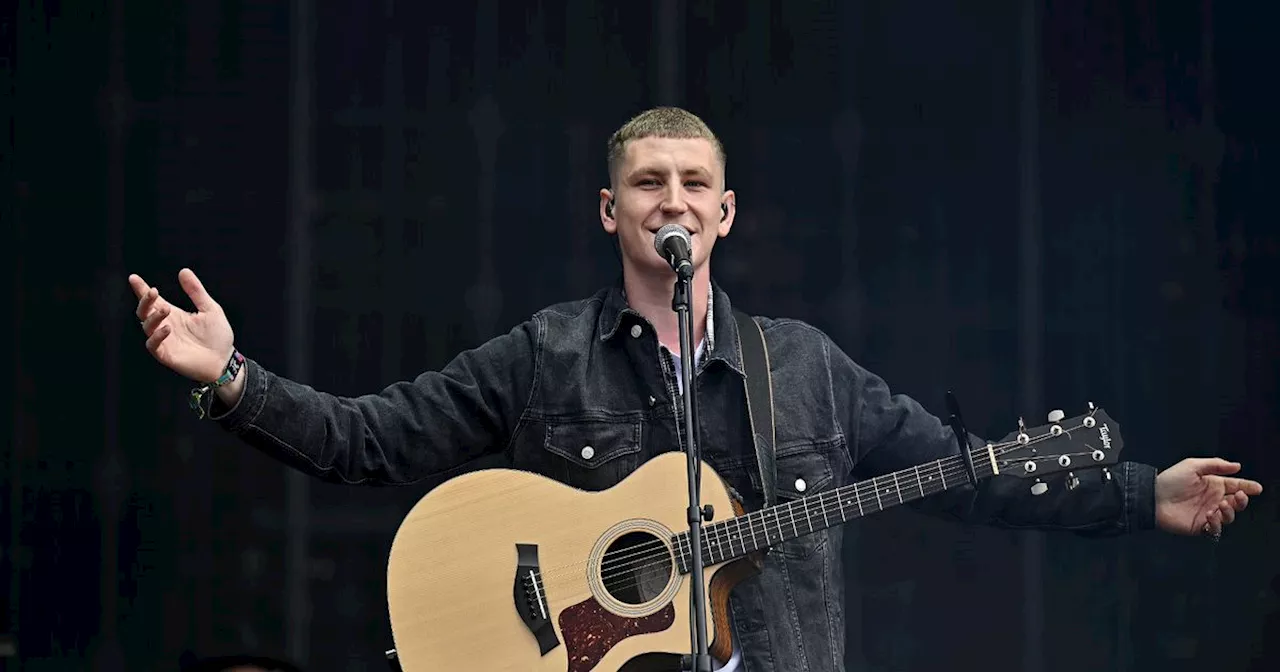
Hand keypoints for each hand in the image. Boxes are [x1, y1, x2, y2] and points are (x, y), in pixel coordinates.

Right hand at [128, 268, 234, 382]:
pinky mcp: (166, 355)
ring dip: (153, 316)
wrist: (225, 360)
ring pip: (146, 327)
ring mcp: (164, 341)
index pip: (153, 301)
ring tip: (166, 309)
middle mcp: (165, 326)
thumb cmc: (217, 336)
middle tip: (153, 291)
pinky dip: (157, 336)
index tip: (133, 278)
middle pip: (144, 312)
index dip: (141, 290)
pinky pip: (153, 345)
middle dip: (145, 300)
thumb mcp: (210, 309)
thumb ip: (196, 291)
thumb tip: (183, 271)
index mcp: (173, 314)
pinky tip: (167, 328)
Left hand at [1154, 457, 1262, 536]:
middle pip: (1236, 503)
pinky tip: (1210, 515)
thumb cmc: (1169, 480)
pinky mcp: (1200, 526)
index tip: (1257, 488)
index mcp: (1212, 485)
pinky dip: (1217, 523)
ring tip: (1221, 505)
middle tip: (1238, 496)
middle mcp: (1212, 500)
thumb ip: (1215, 465)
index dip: (1247, 487)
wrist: (1152, 498)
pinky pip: (1216, 529)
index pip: (1235, 486)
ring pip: (1229, 517)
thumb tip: (1237, 466)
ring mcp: (1207, 513)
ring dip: (1229, 511)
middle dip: (1242, 501)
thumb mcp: (1192, 466)